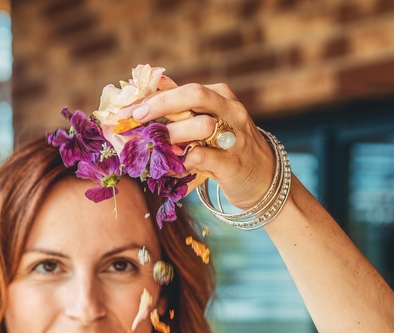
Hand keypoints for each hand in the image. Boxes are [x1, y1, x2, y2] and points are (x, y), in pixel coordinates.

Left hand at [117, 83, 275, 210]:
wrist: (266, 183)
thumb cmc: (230, 151)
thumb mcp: (213, 125)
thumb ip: (185, 113)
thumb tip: (145, 102)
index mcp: (222, 97)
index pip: (184, 88)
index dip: (153, 96)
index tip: (127, 108)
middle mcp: (231, 112)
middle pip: (195, 95)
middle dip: (160, 103)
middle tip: (136, 117)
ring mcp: (235, 137)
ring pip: (200, 125)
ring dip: (171, 135)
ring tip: (153, 146)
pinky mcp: (233, 163)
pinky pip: (202, 157)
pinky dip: (181, 162)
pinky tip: (170, 169)